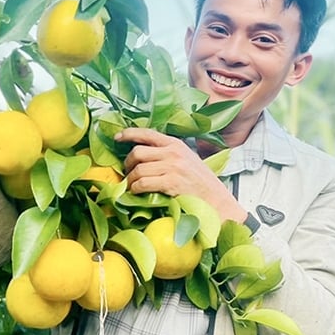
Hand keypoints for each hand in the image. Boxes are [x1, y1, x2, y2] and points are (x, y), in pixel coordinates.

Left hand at [116, 127, 246, 222]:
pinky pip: (143, 183)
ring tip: (133, 186)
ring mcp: (173, 167)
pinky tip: (137, 192)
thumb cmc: (200, 183)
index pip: (147, 133)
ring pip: (138, 169)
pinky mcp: (171, 182)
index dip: (129, 134)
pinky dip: (135, 189)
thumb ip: (168, 154)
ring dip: (131, 180)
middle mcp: (174, 152)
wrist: (217, 200)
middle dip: (128, 164)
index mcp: (176, 144)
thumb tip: (143, 155)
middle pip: (137, 152)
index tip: (117, 138)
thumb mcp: (186, 160)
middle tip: (128, 173)